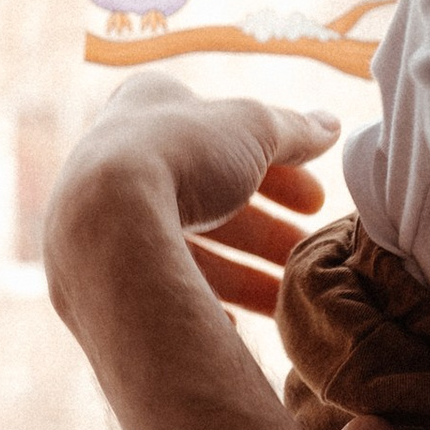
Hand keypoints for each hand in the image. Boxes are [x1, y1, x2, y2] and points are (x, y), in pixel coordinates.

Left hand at [45, 72, 335, 316]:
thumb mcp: (254, 128)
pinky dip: (200, 302)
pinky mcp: (100, 269)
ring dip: (245, 272)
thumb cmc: (180, 156)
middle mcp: (119, 157)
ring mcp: (105, 216)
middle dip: (265, 227)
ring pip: (190, 247)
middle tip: (305, 249)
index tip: (315, 198)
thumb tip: (329, 127)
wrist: (106, 228)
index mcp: (148, 105)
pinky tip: (234, 324)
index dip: (277, 164)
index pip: (225, 131)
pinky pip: (160, 288)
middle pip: (210, 196)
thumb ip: (293, 129)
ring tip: (290, 296)